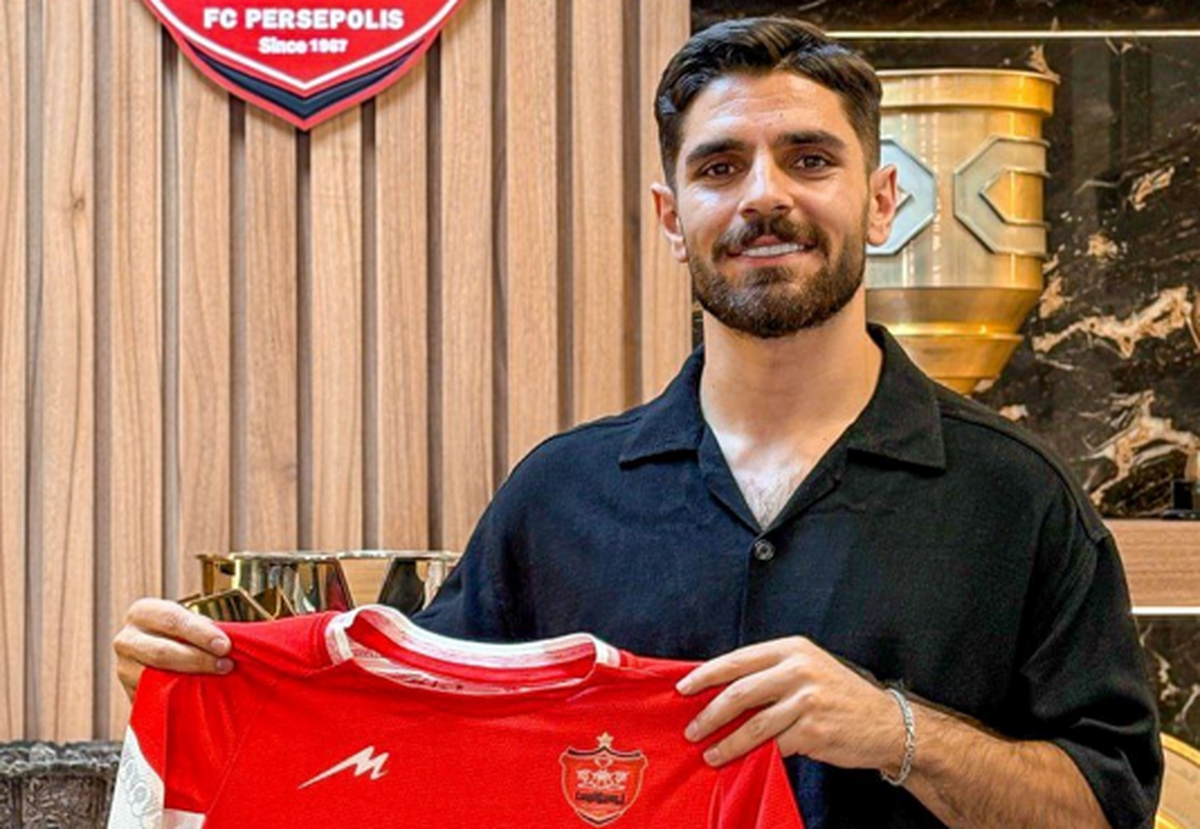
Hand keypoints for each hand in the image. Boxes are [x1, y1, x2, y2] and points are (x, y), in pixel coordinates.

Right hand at [113, 598, 233, 700]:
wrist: (164, 653)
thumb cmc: (183, 634)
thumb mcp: (191, 622)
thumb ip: (204, 628)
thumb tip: (233, 638)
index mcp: (143, 612)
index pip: (172, 619)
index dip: (200, 633)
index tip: (225, 645)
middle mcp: (127, 638)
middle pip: (162, 652)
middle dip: (198, 659)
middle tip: (225, 664)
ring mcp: (123, 667)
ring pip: (154, 677)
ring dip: (189, 679)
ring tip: (216, 679)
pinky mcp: (129, 692)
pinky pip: (152, 696)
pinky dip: (176, 695)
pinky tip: (198, 693)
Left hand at [676, 636, 904, 773]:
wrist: (888, 723)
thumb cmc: (840, 696)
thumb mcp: (808, 669)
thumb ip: (771, 673)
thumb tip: (721, 690)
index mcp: (792, 649)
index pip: (737, 660)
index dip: (705, 675)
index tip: (683, 689)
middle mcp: (798, 671)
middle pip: (738, 693)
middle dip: (709, 714)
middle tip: (691, 730)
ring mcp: (807, 702)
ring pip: (752, 726)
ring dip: (726, 743)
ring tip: (709, 754)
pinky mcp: (814, 732)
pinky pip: (774, 747)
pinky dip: (755, 757)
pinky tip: (743, 763)